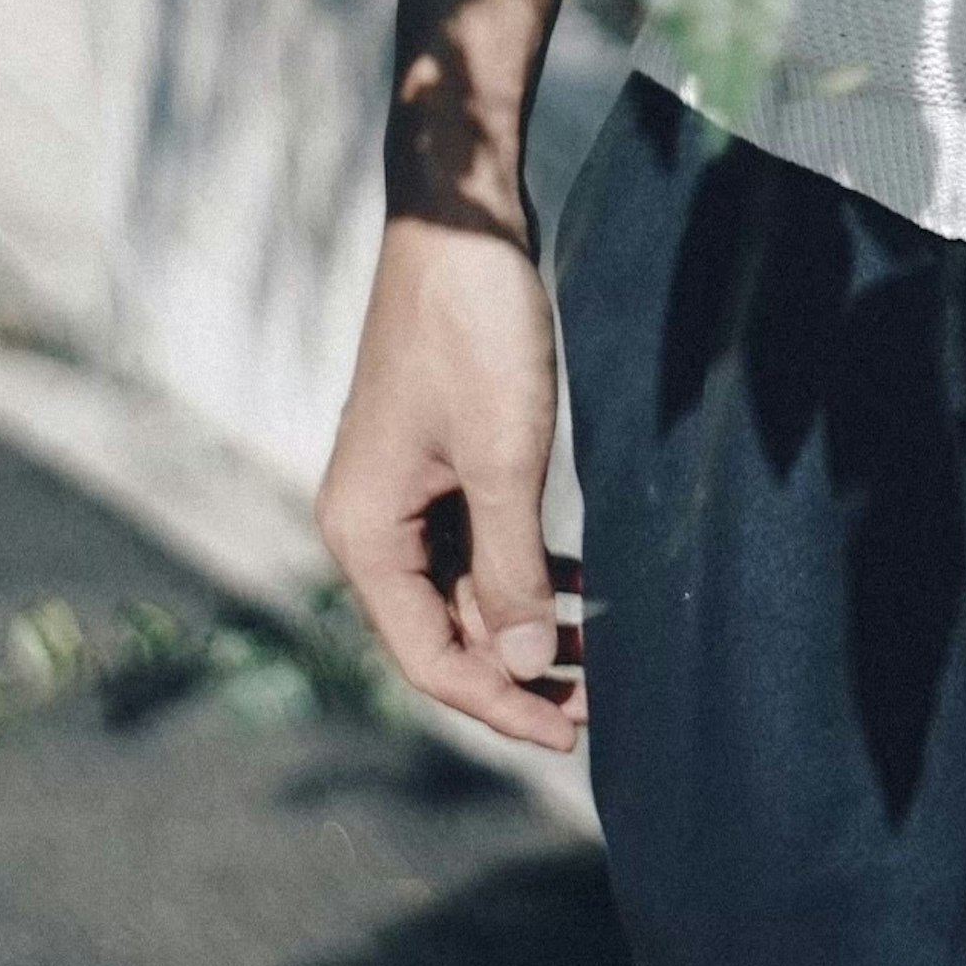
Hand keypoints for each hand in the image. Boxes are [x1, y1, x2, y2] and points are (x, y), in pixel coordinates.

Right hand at [316, 217, 582, 751]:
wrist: (461, 229)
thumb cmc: (474, 333)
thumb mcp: (503, 459)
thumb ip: (510, 569)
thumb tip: (519, 668)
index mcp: (363, 536)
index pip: (429, 657)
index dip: (500, 705)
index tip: (574, 736)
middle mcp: (371, 525)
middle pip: (445, 633)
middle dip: (519, 674)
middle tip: (602, 708)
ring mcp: (405, 495)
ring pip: (467, 591)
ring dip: (526, 628)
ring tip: (602, 663)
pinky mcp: (440, 465)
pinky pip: (479, 544)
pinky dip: (528, 572)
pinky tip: (584, 590)